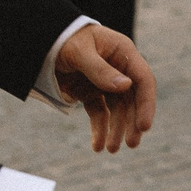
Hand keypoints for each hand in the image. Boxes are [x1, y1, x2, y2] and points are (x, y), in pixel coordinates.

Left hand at [54, 23, 158, 152]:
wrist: (43, 42)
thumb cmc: (66, 40)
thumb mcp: (81, 52)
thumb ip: (101, 70)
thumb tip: (126, 87)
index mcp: (124, 54)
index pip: (143, 80)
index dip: (147, 103)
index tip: (144, 126)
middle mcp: (120, 70)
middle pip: (133, 99)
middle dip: (133, 122)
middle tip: (132, 143)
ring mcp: (106, 82)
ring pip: (118, 110)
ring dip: (117, 129)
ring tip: (112, 149)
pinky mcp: (91, 93)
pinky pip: (99, 113)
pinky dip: (100, 129)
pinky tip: (98, 146)